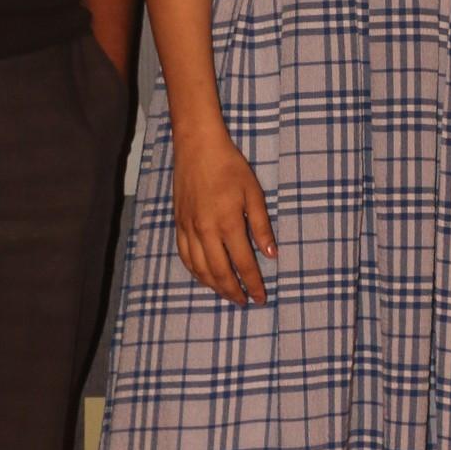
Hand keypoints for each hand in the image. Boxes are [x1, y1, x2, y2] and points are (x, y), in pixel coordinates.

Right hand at [172, 126, 275, 306]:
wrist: (197, 147)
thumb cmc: (230, 167)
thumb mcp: (254, 193)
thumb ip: (261, 226)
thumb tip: (271, 254)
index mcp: (228, 224)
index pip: (244, 264)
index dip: (253, 283)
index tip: (261, 297)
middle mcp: (206, 231)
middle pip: (220, 273)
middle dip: (234, 291)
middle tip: (245, 301)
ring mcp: (189, 229)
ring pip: (200, 269)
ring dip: (214, 286)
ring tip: (228, 294)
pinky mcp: (178, 224)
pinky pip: (185, 257)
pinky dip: (196, 272)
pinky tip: (205, 277)